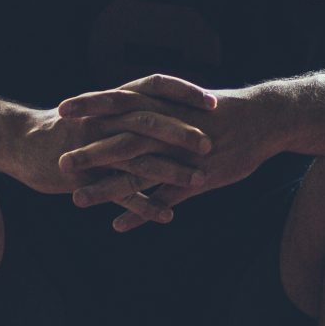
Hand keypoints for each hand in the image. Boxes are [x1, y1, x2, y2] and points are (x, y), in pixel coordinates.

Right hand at [12, 73, 218, 224]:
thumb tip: (155, 105)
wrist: (18, 143)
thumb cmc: (60, 128)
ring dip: (171, 170)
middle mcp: (105, 120)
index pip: (154, 86)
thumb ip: (125, 109)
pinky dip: (144, 205)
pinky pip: (120, 192)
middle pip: (151, 121)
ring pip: (139, 157)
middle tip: (210, 144)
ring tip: (200, 180)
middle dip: (182, 132)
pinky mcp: (86, 176)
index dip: (183, 93)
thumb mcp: (95, 111)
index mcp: (112, 101)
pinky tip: (166, 216)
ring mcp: (95, 148)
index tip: (211, 102)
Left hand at [58, 80, 291, 229]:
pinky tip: (118, 226)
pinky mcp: (198, 179)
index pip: (120, 102)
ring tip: (77, 200)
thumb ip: (155, 102)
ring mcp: (183, 157)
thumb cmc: (222, 109)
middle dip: (90, 153)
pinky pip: (164, 199)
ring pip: (139, 174)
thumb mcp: (184, 99)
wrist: (265, 119)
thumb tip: (127, 99)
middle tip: (59, 162)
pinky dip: (142, 213)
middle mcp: (170, 131)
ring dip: (107, 189)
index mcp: (165, 106)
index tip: (60, 110)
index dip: (90, 106)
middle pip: (123, 141)